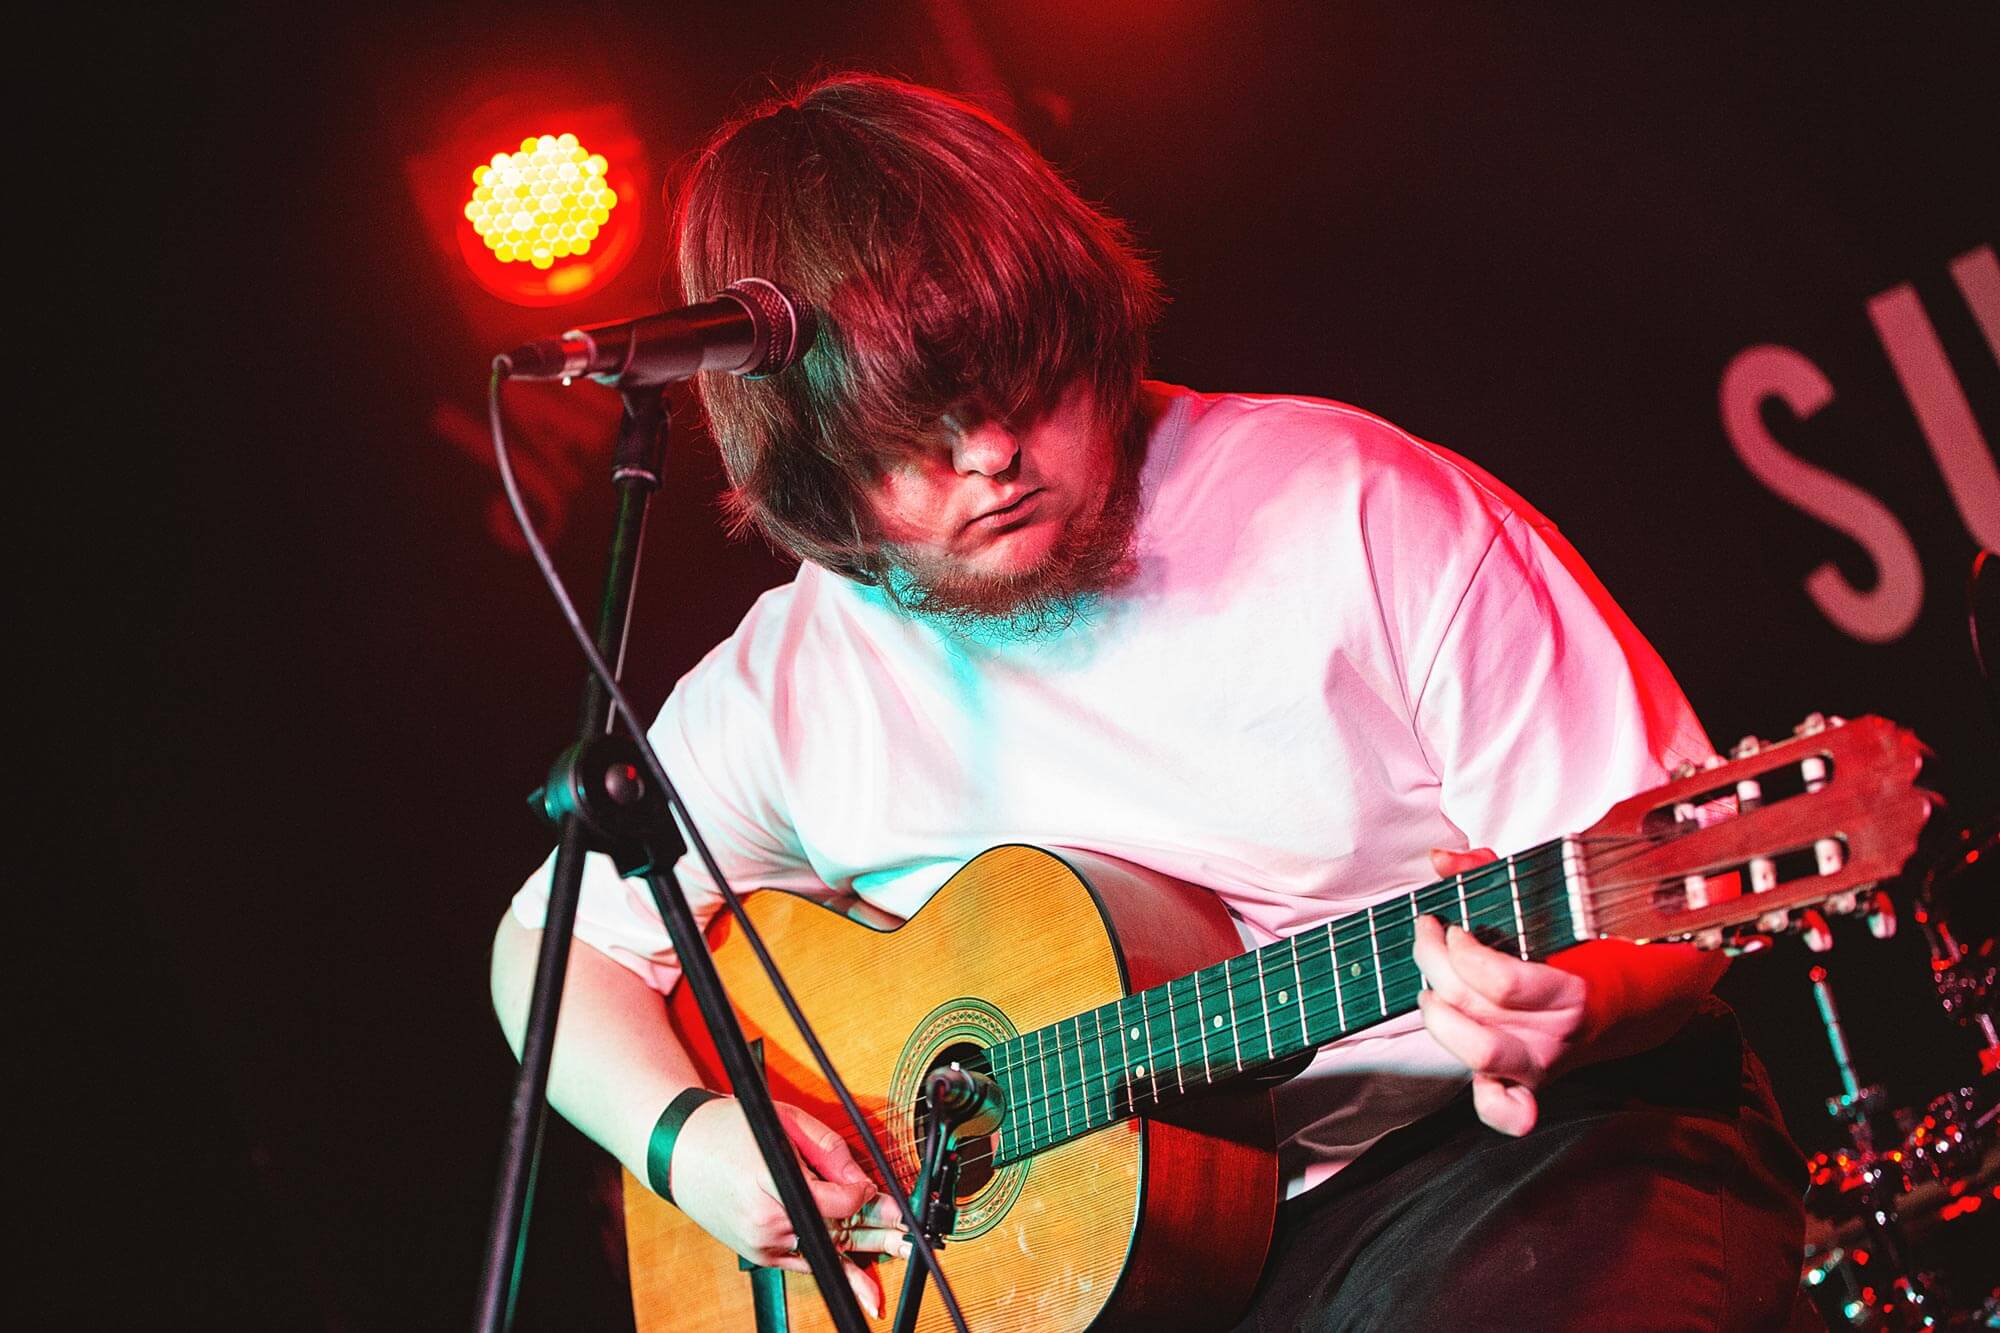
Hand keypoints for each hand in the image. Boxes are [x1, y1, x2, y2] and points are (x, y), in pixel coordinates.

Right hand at [667, 1095, 908, 1317]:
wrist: (676, 1151)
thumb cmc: (726, 1129)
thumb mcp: (783, 1123)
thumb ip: (828, 1150)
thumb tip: (862, 1179)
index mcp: (773, 1185)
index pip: (837, 1201)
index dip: (863, 1195)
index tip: (876, 1188)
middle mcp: (766, 1223)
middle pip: (838, 1229)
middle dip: (879, 1231)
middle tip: (911, 1236)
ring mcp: (761, 1244)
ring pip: (826, 1248)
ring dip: (864, 1250)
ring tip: (899, 1253)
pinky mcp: (759, 1254)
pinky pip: (805, 1262)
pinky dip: (836, 1269)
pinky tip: (862, 1288)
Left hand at [1412, 847, 1588, 1136]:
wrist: (1638, 1002)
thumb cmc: (1586, 946)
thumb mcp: (1549, 905)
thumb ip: (1491, 875)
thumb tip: (1441, 859)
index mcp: (1571, 993)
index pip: (1499, 982)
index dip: (1461, 951)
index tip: (1452, 926)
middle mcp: (1557, 1037)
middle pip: (1472, 1008)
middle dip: (1434, 964)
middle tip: (1428, 935)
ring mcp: (1542, 1067)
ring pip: (1474, 1054)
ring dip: (1438, 1016)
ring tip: (1431, 987)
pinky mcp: (1529, 1087)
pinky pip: (1505, 1112)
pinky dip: (1491, 1106)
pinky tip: (1472, 1077)